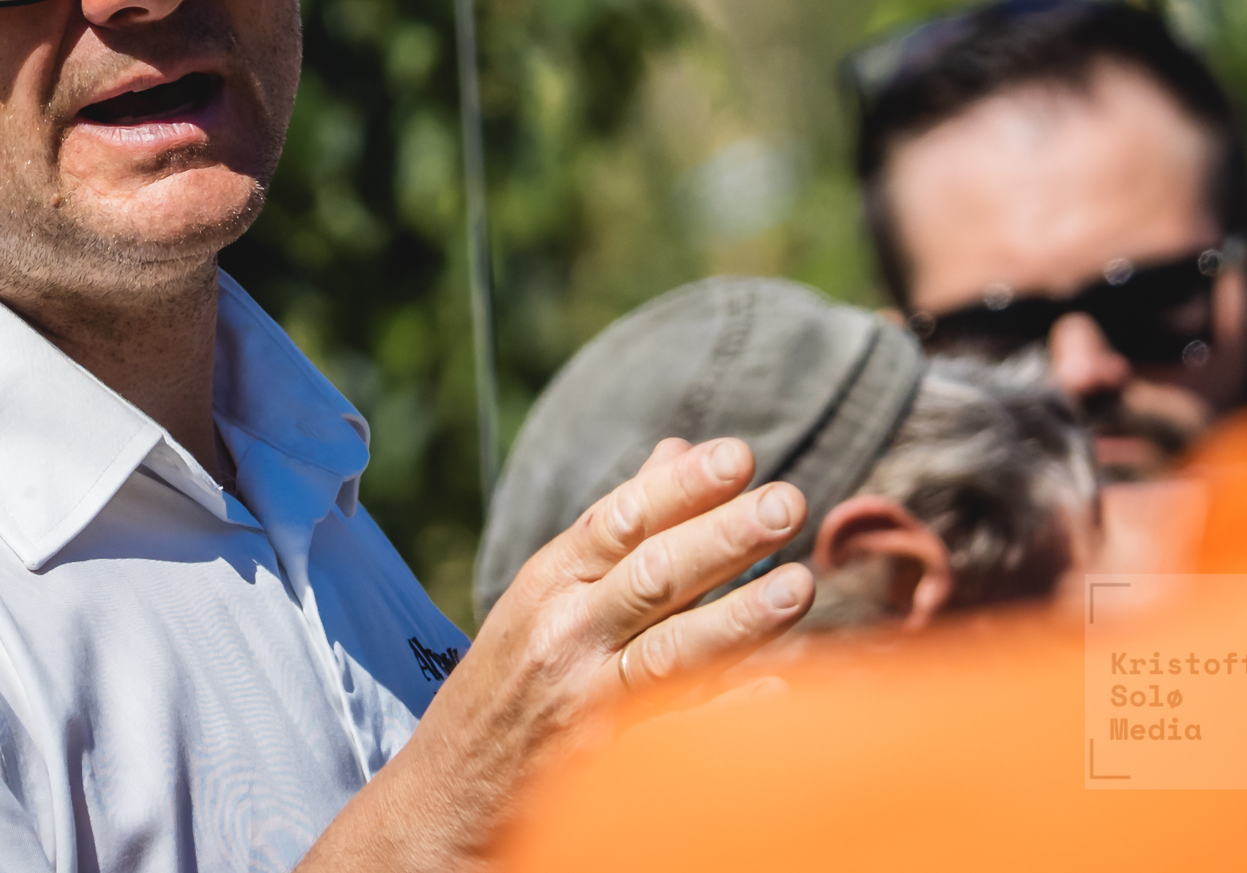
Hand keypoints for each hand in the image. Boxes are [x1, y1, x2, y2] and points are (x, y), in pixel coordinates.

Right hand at [299, 436, 811, 871]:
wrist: (446, 795)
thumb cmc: (505, 681)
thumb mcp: (542, 595)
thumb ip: (615, 527)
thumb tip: (677, 450)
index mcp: (546, 583)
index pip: (619, 519)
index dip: (681, 486)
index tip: (739, 455)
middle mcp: (562, 633)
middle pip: (651, 576)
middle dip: (723, 537)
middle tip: (789, 502)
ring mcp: (584, 699)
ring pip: (670, 651)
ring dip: (739, 617)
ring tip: (800, 585)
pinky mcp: (605, 760)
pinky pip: (677, 729)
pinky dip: (726, 708)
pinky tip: (777, 687)